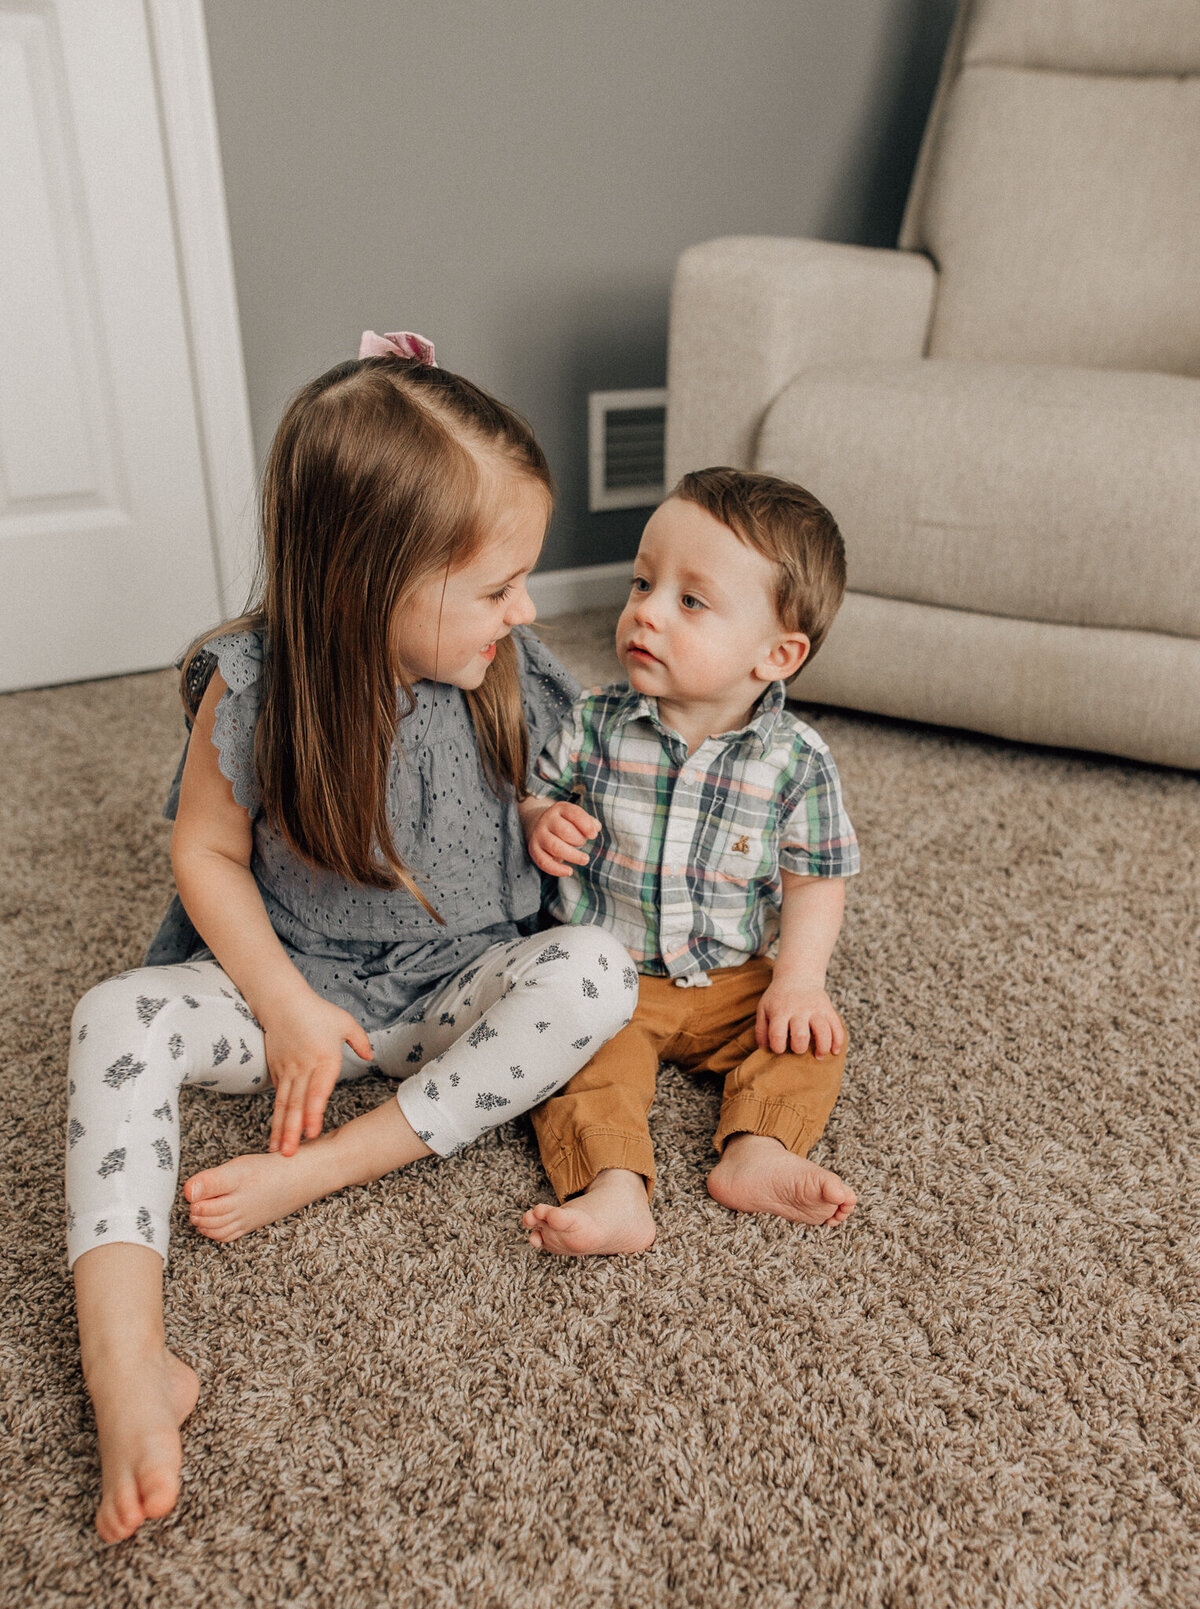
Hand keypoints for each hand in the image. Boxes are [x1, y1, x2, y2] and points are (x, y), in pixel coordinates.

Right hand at [260, 989, 373, 1156]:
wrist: (282, 1002)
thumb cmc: (317, 1012)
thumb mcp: (345, 1023)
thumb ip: (360, 1041)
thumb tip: (370, 1056)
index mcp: (324, 1059)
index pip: (317, 1091)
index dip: (314, 1113)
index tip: (311, 1133)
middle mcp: (304, 1069)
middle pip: (296, 1104)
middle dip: (293, 1132)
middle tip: (290, 1155)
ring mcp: (288, 1072)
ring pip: (283, 1105)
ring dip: (281, 1130)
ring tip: (278, 1152)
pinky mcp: (277, 1072)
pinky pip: (278, 1098)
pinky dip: (276, 1118)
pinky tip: (276, 1135)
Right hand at [526, 800, 600, 876]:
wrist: (537, 823)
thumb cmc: (565, 823)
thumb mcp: (576, 817)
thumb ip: (588, 822)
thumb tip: (596, 828)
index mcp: (560, 809)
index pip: (573, 813)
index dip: (586, 824)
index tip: (593, 835)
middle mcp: (547, 820)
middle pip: (565, 831)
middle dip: (579, 840)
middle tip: (583, 843)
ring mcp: (539, 835)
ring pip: (555, 846)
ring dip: (572, 855)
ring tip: (585, 859)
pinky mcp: (534, 849)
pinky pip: (544, 862)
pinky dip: (557, 869)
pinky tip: (569, 871)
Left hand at [756, 979, 844, 1058]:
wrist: (798, 976)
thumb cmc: (778, 998)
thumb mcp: (764, 1009)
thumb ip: (761, 1030)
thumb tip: (763, 1050)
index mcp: (780, 1011)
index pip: (777, 1035)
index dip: (778, 1047)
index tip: (780, 1048)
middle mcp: (799, 1010)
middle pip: (801, 1035)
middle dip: (800, 1048)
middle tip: (798, 1049)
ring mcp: (816, 1009)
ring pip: (823, 1032)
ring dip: (822, 1048)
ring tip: (818, 1055)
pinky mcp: (828, 1009)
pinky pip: (837, 1027)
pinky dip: (837, 1041)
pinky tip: (834, 1051)